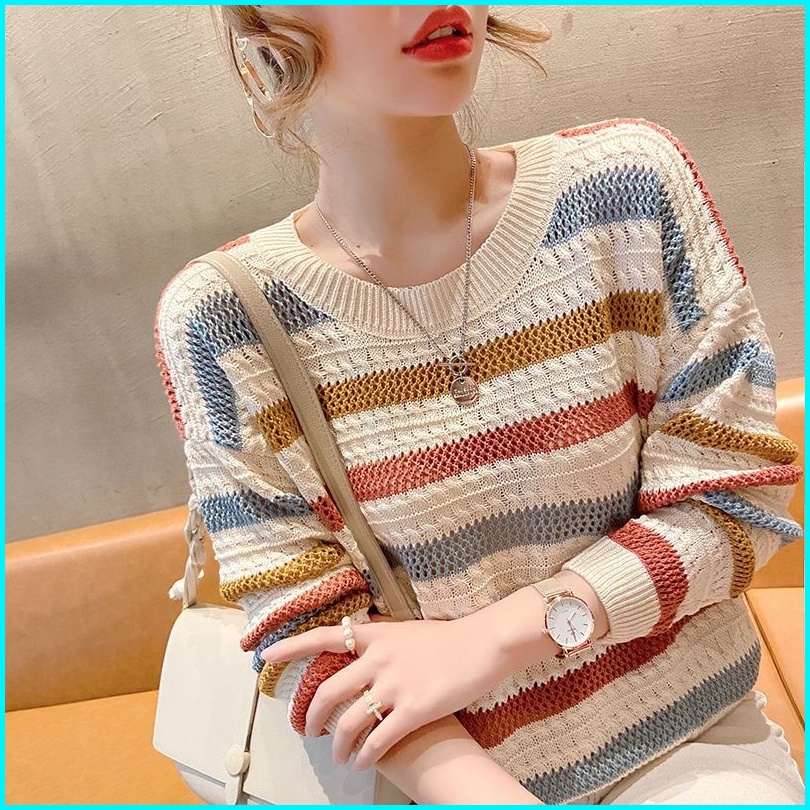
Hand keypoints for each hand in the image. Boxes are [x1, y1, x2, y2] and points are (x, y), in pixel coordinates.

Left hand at [260, 610, 512, 770]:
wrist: (482, 644)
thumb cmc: (447, 639)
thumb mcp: (406, 631)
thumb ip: (380, 641)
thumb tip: (358, 645)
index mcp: (375, 636)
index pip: (324, 637)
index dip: (292, 647)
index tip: (266, 655)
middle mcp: (378, 658)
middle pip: (328, 691)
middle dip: (312, 717)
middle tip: (307, 731)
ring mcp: (395, 684)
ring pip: (349, 721)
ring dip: (338, 745)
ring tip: (339, 757)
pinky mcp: (414, 708)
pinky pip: (378, 739)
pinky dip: (365, 756)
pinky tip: (364, 764)